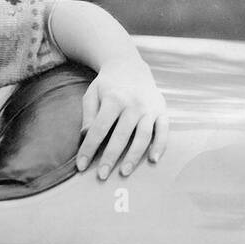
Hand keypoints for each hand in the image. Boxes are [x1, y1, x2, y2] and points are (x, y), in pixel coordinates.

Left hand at [78, 57, 168, 179]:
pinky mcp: (162, 111)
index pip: (98, 129)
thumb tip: (86, 137)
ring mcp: (150, 108)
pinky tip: (153, 160)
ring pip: (143, 136)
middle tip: (101, 176)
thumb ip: (88, 115)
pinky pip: (164, 130)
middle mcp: (133, 104)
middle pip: (121, 136)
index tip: (81, 166)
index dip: (89, 149)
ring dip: (134, 156)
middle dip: (110, 158)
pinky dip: (160, 146)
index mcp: (113, 99)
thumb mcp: (91, 95)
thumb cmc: (106, 86)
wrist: (130, 67)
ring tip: (124, 172)